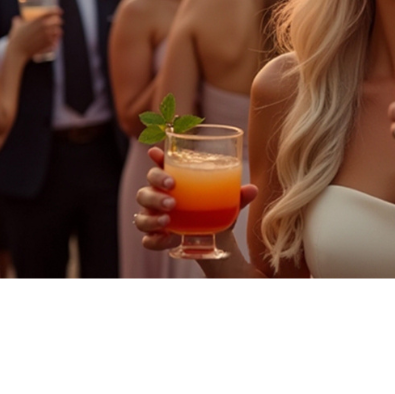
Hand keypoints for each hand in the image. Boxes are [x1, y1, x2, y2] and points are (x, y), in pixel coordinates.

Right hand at [10, 6, 62, 58]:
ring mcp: (48, 36)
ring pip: (59, 31)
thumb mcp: (17, 26)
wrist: (18, 50)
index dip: (57, 11)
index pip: (52, 12)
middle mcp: (45, 27)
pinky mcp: (49, 44)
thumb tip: (18, 19)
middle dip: (58, 21)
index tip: (60, 12)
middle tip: (57, 22)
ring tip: (56, 31)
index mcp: (39, 20)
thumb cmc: (16, 38)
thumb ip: (18, 21)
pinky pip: (56, 40)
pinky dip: (56, 39)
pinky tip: (55, 39)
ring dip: (58, 30)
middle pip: (58, 21)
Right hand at [133, 144, 255, 250]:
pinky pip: (147, 240)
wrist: (216, 239)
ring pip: (141, 216)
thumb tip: (253, 189)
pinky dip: (156, 240)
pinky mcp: (157, 238)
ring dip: (152, 218)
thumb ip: (238, 196)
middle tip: (172, 201)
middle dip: (155, 193)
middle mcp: (158, 199)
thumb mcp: (228, 203)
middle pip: (145, 190)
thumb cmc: (215, 211)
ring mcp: (155, 219)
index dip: (156, 159)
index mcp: (174, 183)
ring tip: (168, 221)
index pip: (159, 168)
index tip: (155, 153)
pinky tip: (170, 239)